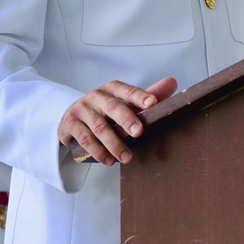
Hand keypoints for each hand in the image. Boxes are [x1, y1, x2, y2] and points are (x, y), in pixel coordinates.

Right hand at [58, 77, 177, 166]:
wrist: (72, 115)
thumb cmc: (106, 109)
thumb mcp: (124, 100)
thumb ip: (148, 94)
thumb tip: (172, 82)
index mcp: (113, 88)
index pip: (128, 91)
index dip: (140, 96)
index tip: (152, 103)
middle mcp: (97, 96)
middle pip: (113, 107)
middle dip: (127, 120)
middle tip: (140, 133)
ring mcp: (82, 110)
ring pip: (100, 128)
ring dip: (114, 144)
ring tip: (128, 158)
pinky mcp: (71, 124)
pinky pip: (85, 140)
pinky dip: (98, 152)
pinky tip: (109, 161)